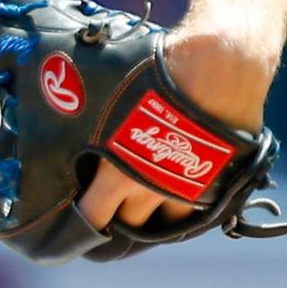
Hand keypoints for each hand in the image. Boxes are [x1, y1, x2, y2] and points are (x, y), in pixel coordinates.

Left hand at [78, 27, 273, 235]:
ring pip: (166, 221)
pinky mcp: (217, 184)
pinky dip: (188, 202)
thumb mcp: (111, 95)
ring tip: (153, 193)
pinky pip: (196, 209)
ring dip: (158, 210)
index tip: (81, 220)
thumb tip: (64, 109)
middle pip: (130, 223)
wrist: (222, 64)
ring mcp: (187, 191)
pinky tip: (184, 188)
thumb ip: (90, 121)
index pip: (93, 218)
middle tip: (118, 202)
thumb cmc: (160, 72)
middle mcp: (151, 190)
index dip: (85, 222)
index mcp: (118, 174)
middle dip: (122, 214)